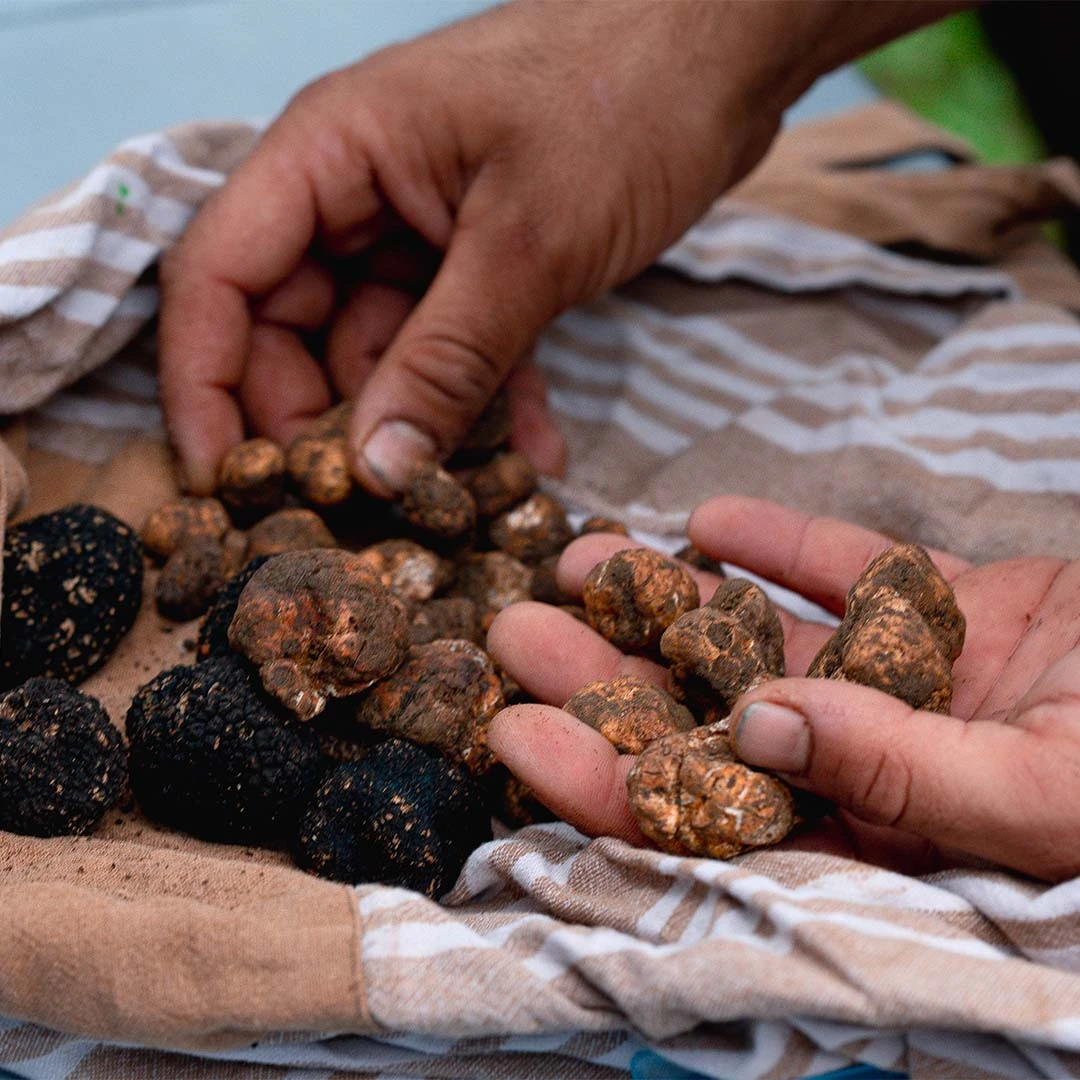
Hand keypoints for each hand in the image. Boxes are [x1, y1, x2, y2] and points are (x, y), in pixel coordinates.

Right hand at [157, 1, 952, 495]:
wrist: (726, 52)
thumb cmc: (624, 105)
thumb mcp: (528, 246)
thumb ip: (446, 362)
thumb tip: (374, 471)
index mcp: (330, 156)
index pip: (218, 278)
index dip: (202, 388)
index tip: (223, 486)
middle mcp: (356, 196)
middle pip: (290, 331)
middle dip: (325, 425)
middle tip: (367, 507)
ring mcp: (417, 231)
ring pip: (379, 354)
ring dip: (421, 427)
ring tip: (467, 496)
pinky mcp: (476, 263)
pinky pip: (453, 350)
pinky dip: (484, 401)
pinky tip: (532, 456)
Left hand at [488, 496, 1079, 881]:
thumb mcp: (1056, 797)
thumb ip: (908, 777)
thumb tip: (761, 728)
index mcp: (892, 849)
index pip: (716, 824)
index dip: (610, 783)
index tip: (517, 730)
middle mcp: (886, 771)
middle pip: (714, 728)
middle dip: (613, 681)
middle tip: (514, 631)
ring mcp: (920, 686)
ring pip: (772, 643)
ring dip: (677, 602)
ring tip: (585, 559)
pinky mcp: (963, 612)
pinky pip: (861, 575)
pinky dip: (790, 545)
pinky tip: (708, 520)